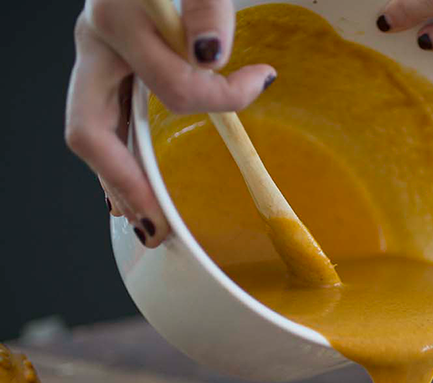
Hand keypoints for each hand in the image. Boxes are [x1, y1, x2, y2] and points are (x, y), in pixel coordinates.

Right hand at [65, 0, 275, 247]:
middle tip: (159, 227)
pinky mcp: (111, 64)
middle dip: (126, 184)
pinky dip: (120, 162)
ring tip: (146, 222)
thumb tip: (210, 54)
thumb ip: (203, 4)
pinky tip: (135, 189)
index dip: (217, 99)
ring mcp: (98, 57)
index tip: (259, 82)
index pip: (167, 85)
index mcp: (116, 20)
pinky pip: (105, 125)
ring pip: (93, 134)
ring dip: (119, 183)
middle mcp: (96, 44)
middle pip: (90, 131)